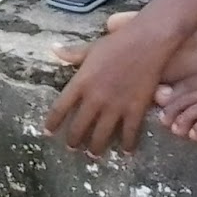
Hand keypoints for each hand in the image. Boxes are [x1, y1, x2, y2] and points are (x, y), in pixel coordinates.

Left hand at [43, 18, 177, 154]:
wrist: (147, 41)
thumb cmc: (117, 42)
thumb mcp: (91, 48)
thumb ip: (73, 54)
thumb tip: (54, 50)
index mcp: (81, 83)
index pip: (60, 108)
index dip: (53, 123)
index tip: (48, 133)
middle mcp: (95, 98)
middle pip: (79, 127)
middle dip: (74, 141)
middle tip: (72, 148)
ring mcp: (116, 106)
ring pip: (102, 135)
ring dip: (96, 148)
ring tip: (93, 155)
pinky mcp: (136, 109)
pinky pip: (129, 133)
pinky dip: (127, 145)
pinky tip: (126, 153)